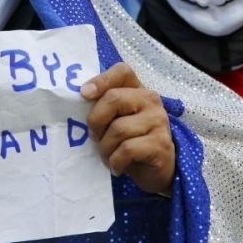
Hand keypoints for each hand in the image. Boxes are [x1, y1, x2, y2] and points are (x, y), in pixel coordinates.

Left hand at [81, 62, 174, 194]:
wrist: (157, 171)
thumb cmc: (131, 142)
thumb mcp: (116, 121)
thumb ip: (104, 108)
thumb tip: (81, 99)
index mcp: (138, 90)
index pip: (122, 71)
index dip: (101, 80)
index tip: (84, 94)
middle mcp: (150, 100)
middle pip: (114, 98)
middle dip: (96, 120)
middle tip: (94, 136)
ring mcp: (158, 121)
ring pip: (119, 129)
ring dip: (105, 148)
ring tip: (107, 156)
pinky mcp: (161, 144)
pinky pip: (127, 149)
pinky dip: (116, 161)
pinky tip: (117, 167)